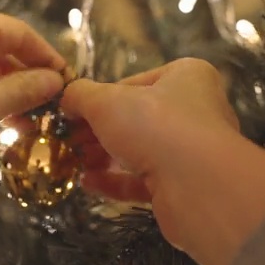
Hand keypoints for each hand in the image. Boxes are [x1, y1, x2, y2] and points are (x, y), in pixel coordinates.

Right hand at [61, 60, 242, 242]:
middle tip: (69, 140)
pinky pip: (144, 181)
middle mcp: (196, 111)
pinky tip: (87, 183)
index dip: (99, 97)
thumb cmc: (155, 125)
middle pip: (136, 118)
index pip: (135, 83)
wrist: (198, 186)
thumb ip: (81, 96)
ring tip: (74, 162)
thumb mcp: (106, 101)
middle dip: (98, 131)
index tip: (71, 112)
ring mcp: (191, 152)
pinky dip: (115, 181)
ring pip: (140, 151)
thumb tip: (66, 97)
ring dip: (104, 156)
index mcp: (187, 77)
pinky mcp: (184, 187)